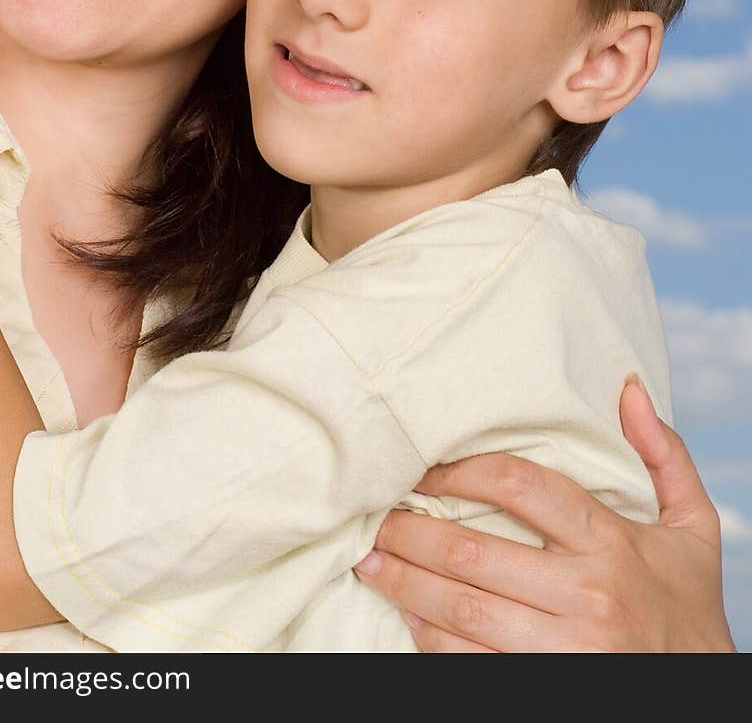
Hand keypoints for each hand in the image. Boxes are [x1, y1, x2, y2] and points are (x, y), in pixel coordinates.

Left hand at [356, 380, 735, 651]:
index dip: (462, 470)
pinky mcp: (545, 689)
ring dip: (407, 583)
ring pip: (463, 610)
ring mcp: (564, 650)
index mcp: (613, 544)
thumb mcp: (693, 529)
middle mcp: (587, 596)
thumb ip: (664, 456)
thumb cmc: (689, 606)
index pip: (521, 487)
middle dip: (413, 531)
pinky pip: (470, 663)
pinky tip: (408, 614)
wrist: (708, 700)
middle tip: (379, 515)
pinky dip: (431, 639)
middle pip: (474, 553)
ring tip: (372, 560)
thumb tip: (629, 389)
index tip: (426, 470)